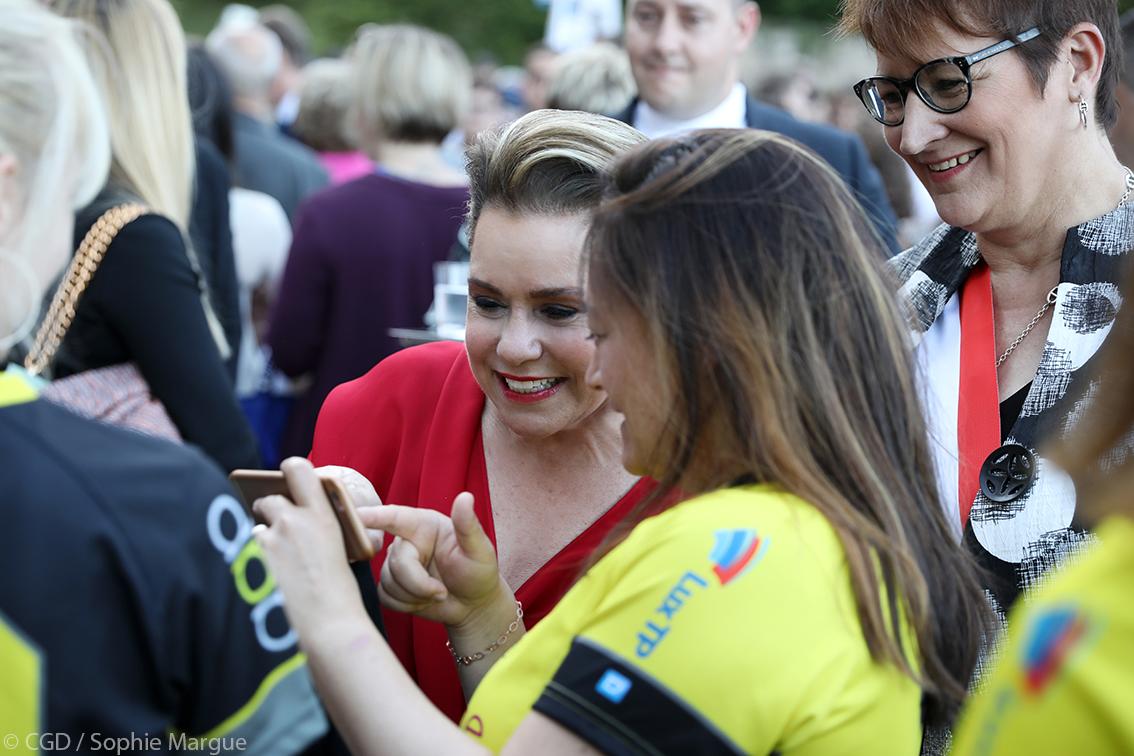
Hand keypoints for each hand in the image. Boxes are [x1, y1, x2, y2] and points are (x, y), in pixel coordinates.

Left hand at [253, 457, 368, 639]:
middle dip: (269, 510)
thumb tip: (293, 516)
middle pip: (270, 499)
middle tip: (274, 524)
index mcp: (322, 513)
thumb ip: (316, 525)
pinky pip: (248, 551)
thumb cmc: (340, 591)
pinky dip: (255, 561)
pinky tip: (268, 578)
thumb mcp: (337, 546)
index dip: (289, 469)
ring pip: (256, 528)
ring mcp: (270, 541)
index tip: (286, 476)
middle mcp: (293, 520)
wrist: (329, 625)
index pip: (298, 467)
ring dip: (263, 540)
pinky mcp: (252, 562)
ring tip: (276, 561)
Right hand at [359, 493, 505, 627]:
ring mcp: (396, 563)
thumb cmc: (479, 573)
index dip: (372, 517)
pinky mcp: (390, 585)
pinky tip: (423, 601)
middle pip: (395, 562)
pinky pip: (385, 597)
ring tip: (437, 593)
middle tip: (441, 591)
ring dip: (415, 596)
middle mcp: (406, 541)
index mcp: (424, 525)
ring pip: (388, 582)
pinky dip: (406, 605)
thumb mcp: (479, 550)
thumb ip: (468, 525)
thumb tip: (465, 497)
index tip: (354, 516)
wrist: (473, 605)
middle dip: (418, 583)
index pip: (394, 517)